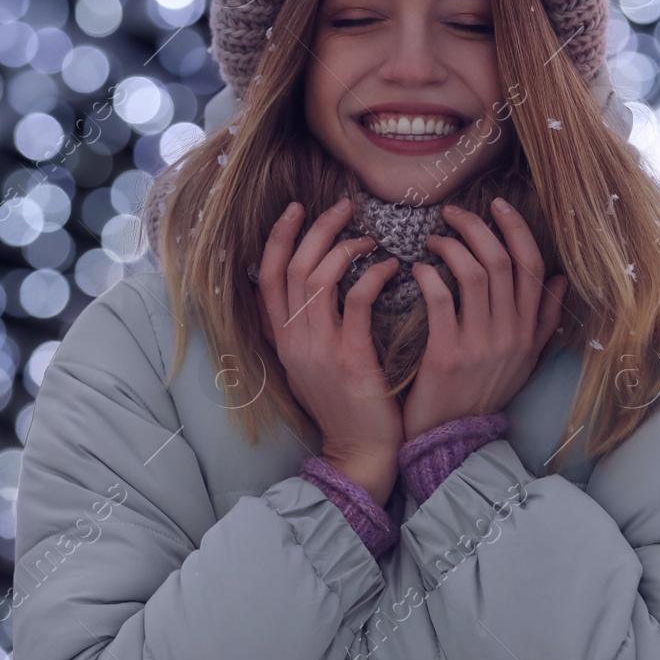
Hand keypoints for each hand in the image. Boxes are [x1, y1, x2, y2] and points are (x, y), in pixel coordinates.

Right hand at [256, 195, 404, 501]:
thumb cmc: (345, 406)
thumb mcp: (309, 366)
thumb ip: (302, 328)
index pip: (267, 276)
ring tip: (370, 237)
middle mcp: (294, 341)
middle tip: (343, 206)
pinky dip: (372, 276)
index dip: (278, 237)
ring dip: (345, 247)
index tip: (298, 208)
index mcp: (282, 341)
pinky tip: (392, 268)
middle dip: (316, 229)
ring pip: (319, 278)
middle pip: (292, 268)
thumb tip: (304, 285)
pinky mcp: (350, 360)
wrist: (361, 454)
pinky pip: (357, 302)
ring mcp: (319, 351)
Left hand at [401, 198, 567, 439]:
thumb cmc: (483, 395)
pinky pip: (441, 300)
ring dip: (451, 246)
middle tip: (452, 213)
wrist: (452, 441)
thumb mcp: (524, 359)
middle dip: (477, 227)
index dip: (516, 229)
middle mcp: (511, 333)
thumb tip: (561, 279)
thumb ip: (543, 320)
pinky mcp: (448, 354)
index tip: (496, 205)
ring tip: (432, 239)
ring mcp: (482, 344)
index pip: (533, 266)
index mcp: (529, 330)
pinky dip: (429, 276)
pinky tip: (417, 269)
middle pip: (502, 262)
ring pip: (475, 274)